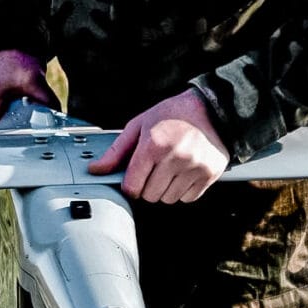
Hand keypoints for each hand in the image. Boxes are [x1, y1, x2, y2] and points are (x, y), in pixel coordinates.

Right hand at [0, 49, 54, 134]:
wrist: (10, 45)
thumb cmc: (18, 60)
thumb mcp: (35, 80)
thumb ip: (47, 100)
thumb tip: (59, 119)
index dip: (6, 140)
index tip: (19, 144)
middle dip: (3, 134)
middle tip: (20, 136)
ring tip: (13, 126)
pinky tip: (6, 117)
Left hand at [90, 89, 229, 202]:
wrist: (211, 108)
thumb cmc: (173, 114)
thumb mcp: (140, 125)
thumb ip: (117, 150)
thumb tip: (96, 169)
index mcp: (154, 145)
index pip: (132, 187)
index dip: (130, 185)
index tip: (134, 179)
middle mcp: (175, 157)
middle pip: (150, 196)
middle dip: (148, 186)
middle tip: (155, 168)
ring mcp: (194, 167)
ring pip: (169, 199)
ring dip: (166, 189)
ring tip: (171, 167)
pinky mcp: (209, 174)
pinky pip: (188, 198)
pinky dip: (183, 190)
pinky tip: (184, 172)